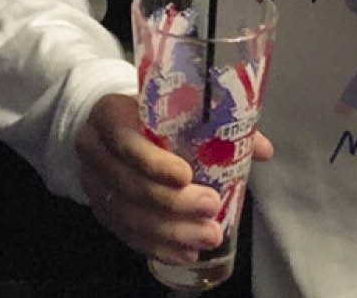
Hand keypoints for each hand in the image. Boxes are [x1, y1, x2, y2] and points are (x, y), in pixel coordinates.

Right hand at [76, 93, 273, 266]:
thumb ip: (214, 121)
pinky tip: (186, 253)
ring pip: (130, 217)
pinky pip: (128, 236)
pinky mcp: (102, 212)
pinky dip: (159, 248)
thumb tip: (262, 148)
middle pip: (131, 186)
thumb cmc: (146, 111)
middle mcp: (95, 153)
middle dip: (174, 203)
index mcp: (109, 116)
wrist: (104, 123)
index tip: (188, 176)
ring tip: (208, 237)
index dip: (155, 163)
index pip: (127, 143)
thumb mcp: (170, 103)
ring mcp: (94, 186)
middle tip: (212, 208)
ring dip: (171, 232)